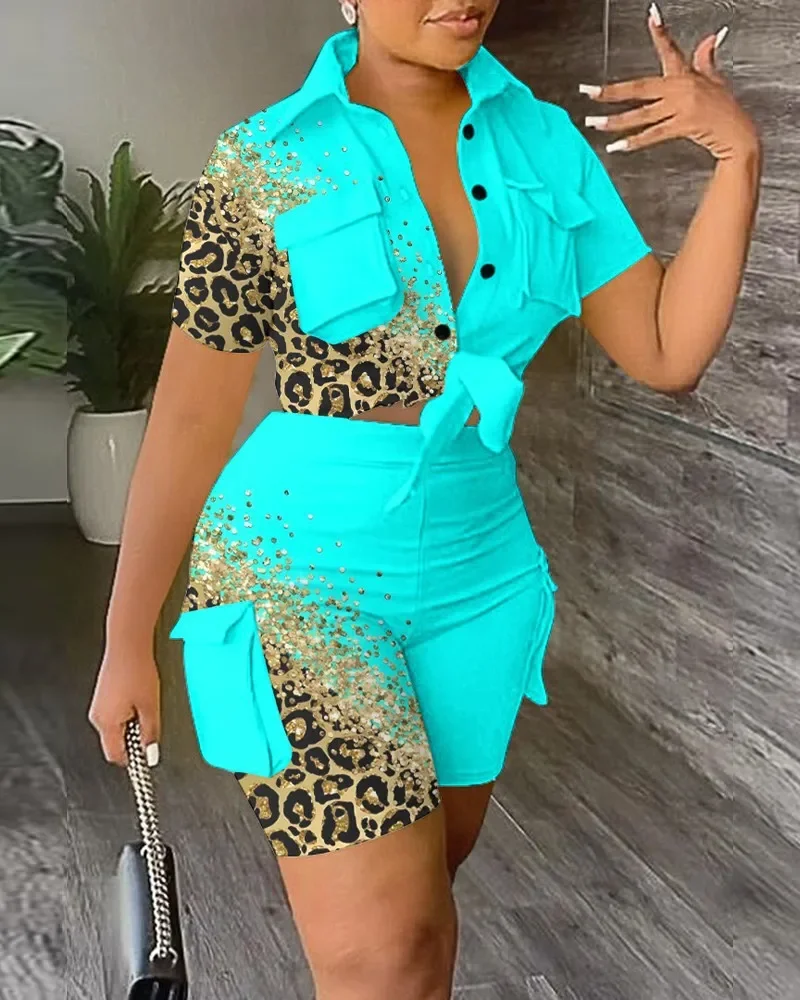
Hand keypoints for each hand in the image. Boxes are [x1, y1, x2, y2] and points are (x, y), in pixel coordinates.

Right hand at [88, 644, 161, 766]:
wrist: (127, 645)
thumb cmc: (137, 671)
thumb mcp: (151, 707)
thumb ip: (150, 734)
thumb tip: (150, 754)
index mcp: (106, 723)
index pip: (115, 755)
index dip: (133, 760)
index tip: (146, 756)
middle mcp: (97, 717)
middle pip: (115, 742)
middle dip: (133, 738)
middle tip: (149, 722)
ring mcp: (98, 706)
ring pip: (115, 728)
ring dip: (130, 724)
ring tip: (144, 704)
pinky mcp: (102, 697)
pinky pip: (113, 714)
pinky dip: (126, 713)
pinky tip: (137, 698)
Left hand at [580, 3, 760, 161]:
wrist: (738, 134)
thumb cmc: (724, 109)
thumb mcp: (715, 79)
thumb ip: (706, 58)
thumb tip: (714, 35)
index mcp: (685, 75)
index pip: (669, 48)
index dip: (660, 32)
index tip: (651, 15)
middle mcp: (680, 88)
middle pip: (639, 88)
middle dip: (610, 91)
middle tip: (588, 92)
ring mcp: (680, 107)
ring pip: (640, 114)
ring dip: (614, 120)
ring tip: (593, 123)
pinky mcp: (682, 126)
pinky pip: (652, 134)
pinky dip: (633, 142)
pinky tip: (616, 146)